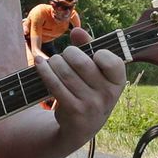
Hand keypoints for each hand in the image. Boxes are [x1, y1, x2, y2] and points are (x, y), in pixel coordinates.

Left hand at [35, 27, 125, 147]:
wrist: (82, 127)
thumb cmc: (90, 90)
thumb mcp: (97, 73)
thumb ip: (90, 48)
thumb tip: (77, 30)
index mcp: (117, 82)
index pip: (112, 61)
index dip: (99, 53)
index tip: (92, 54)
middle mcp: (107, 95)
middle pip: (81, 62)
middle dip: (69, 53)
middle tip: (65, 55)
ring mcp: (90, 105)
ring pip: (65, 72)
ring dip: (55, 61)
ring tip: (53, 61)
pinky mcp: (73, 111)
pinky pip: (55, 85)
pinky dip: (44, 71)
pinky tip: (40, 63)